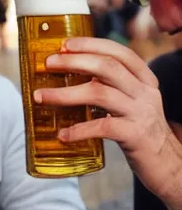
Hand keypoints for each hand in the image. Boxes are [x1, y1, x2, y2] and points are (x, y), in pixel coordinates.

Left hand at [34, 37, 181, 199]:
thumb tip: (68, 74)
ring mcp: (140, 113)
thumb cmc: (138, 129)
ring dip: (65, 94)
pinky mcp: (135, 135)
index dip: (91, 45)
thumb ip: (109, 86)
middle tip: (48, 64)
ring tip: (41, 96)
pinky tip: (63, 134)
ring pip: (100, 94)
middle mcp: (144, 92)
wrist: (168, 165)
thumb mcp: (130, 102)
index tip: (64, 44)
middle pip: (107, 67)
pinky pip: (102, 127)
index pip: (119, 52)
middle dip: (74, 61)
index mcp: (143, 79)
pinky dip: (79, 129)